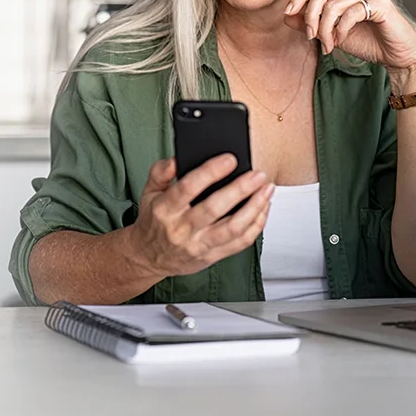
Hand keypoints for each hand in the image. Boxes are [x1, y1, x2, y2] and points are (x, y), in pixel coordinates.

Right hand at [125, 155, 274, 277]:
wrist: (149, 257)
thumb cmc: (154, 222)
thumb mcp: (148, 192)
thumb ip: (160, 172)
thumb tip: (176, 158)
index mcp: (165, 209)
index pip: (188, 188)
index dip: (210, 172)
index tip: (230, 159)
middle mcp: (182, 229)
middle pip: (214, 208)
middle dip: (240, 189)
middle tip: (258, 175)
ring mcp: (198, 244)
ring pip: (232, 228)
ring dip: (254, 208)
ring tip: (266, 190)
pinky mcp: (212, 256)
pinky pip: (240, 243)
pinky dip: (256, 225)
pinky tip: (263, 209)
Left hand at [284, 0, 415, 77]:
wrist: (396, 56)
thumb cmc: (367, 43)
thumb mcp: (332, 34)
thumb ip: (311, 24)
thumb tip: (287, 15)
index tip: (289, 14)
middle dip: (310, 15)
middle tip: (311, 37)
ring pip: (334, 3)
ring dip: (325, 28)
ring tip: (328, 45)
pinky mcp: (382, 4)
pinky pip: (351, 12)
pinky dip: (341, 30)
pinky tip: (341, 41)